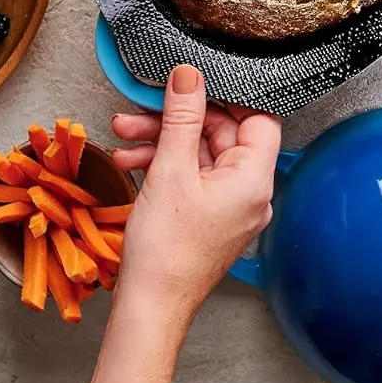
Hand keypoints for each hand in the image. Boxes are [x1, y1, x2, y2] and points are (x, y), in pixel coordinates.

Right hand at [110, 65, 281, 322]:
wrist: (150, 307)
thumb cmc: (166, 251)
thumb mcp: (171, 169)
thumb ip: (182, 116)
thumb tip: (189, 75)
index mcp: (254, 179)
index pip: (258, 118)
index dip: (228, 96)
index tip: (196, 83)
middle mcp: (250, 192)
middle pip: (221, 134)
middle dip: (176, 120)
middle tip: (139, 112)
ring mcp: (230, 206)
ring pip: (201, 155)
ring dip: (162, 142)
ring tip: (123, 138)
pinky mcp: (210, 217)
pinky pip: (193, 177)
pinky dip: (165, 166)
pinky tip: (131, 163)